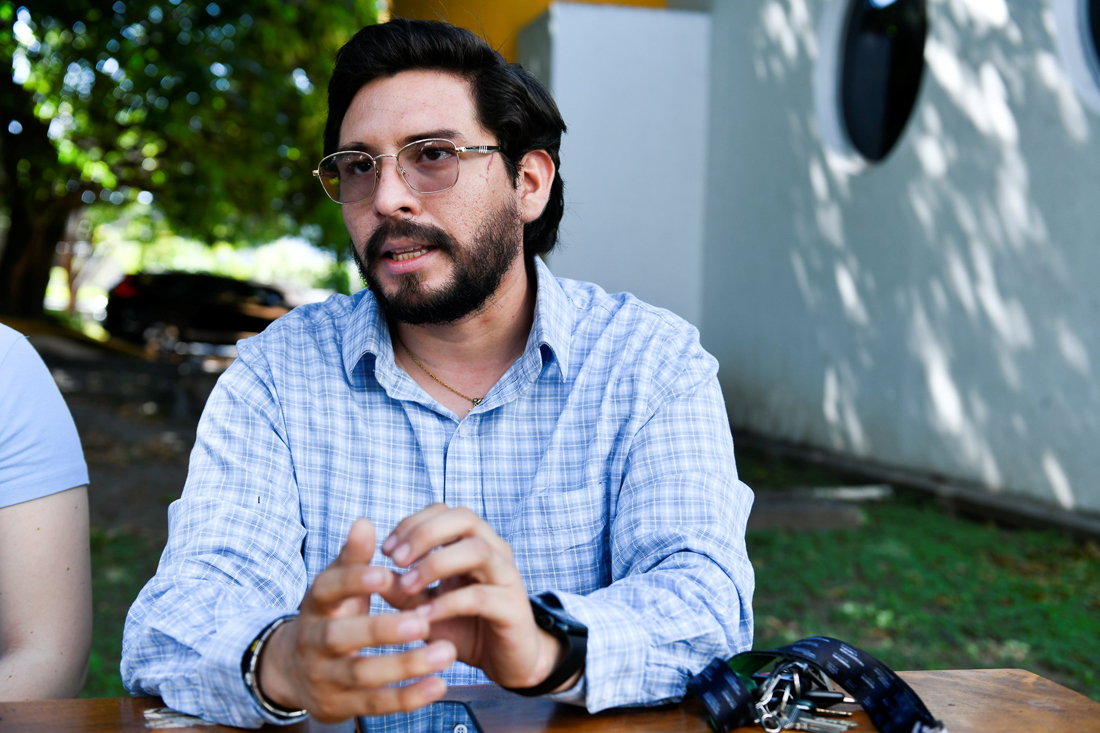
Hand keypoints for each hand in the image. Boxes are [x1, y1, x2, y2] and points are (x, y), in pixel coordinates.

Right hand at [257, 518, 456, 721]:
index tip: (386, 575)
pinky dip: (408, 697)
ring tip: (446, 652)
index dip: (354, 582)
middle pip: (341, 637)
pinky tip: (439, 684)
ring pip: (362, 674)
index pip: (327, 589)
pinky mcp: (339, 707)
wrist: (294, 670)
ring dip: (405, 665)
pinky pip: (376, 704)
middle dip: (382, 629)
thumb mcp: (336, 585)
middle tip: (423, 621)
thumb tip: (364, 522)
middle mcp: (313, 642)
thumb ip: (353, 557)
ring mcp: (324, 677)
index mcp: (315, 604)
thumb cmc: (331, 615)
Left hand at [379, 504, 568, 689]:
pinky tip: (423, 617)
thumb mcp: (425, 607)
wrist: (507, 661)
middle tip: (396, 559)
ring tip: (408, 585)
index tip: (386, 550)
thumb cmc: (464, 627)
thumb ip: (401, 590)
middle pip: (464, 518)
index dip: (413, 523)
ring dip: (436, 563)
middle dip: (425, 533)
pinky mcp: (513, 606)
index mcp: (472, 542)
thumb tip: (369, 574)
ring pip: (477, 550)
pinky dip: (448, 603)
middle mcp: (493, 550)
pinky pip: (480, 596)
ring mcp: (506, 576)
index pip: (443, 511)